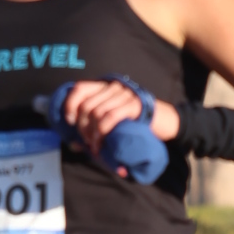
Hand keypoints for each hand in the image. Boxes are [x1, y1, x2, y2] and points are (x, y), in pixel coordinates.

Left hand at [61, 78, 178, 170]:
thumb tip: (73, 144)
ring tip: (96, 146)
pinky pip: (110, 116)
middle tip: (88, 142)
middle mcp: (113, 87)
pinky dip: (102, 132)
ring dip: (93, 133)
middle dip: (83, 127)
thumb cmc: (134, 124)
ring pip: (96, 112)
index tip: (70, 121)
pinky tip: (103, 142)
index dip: (71, 104)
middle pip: (87, 105)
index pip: (80, 88)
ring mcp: (124, 95)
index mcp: (105, 87)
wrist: (163, 121)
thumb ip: (93, 130)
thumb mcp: (112, 122)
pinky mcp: (133, 105)